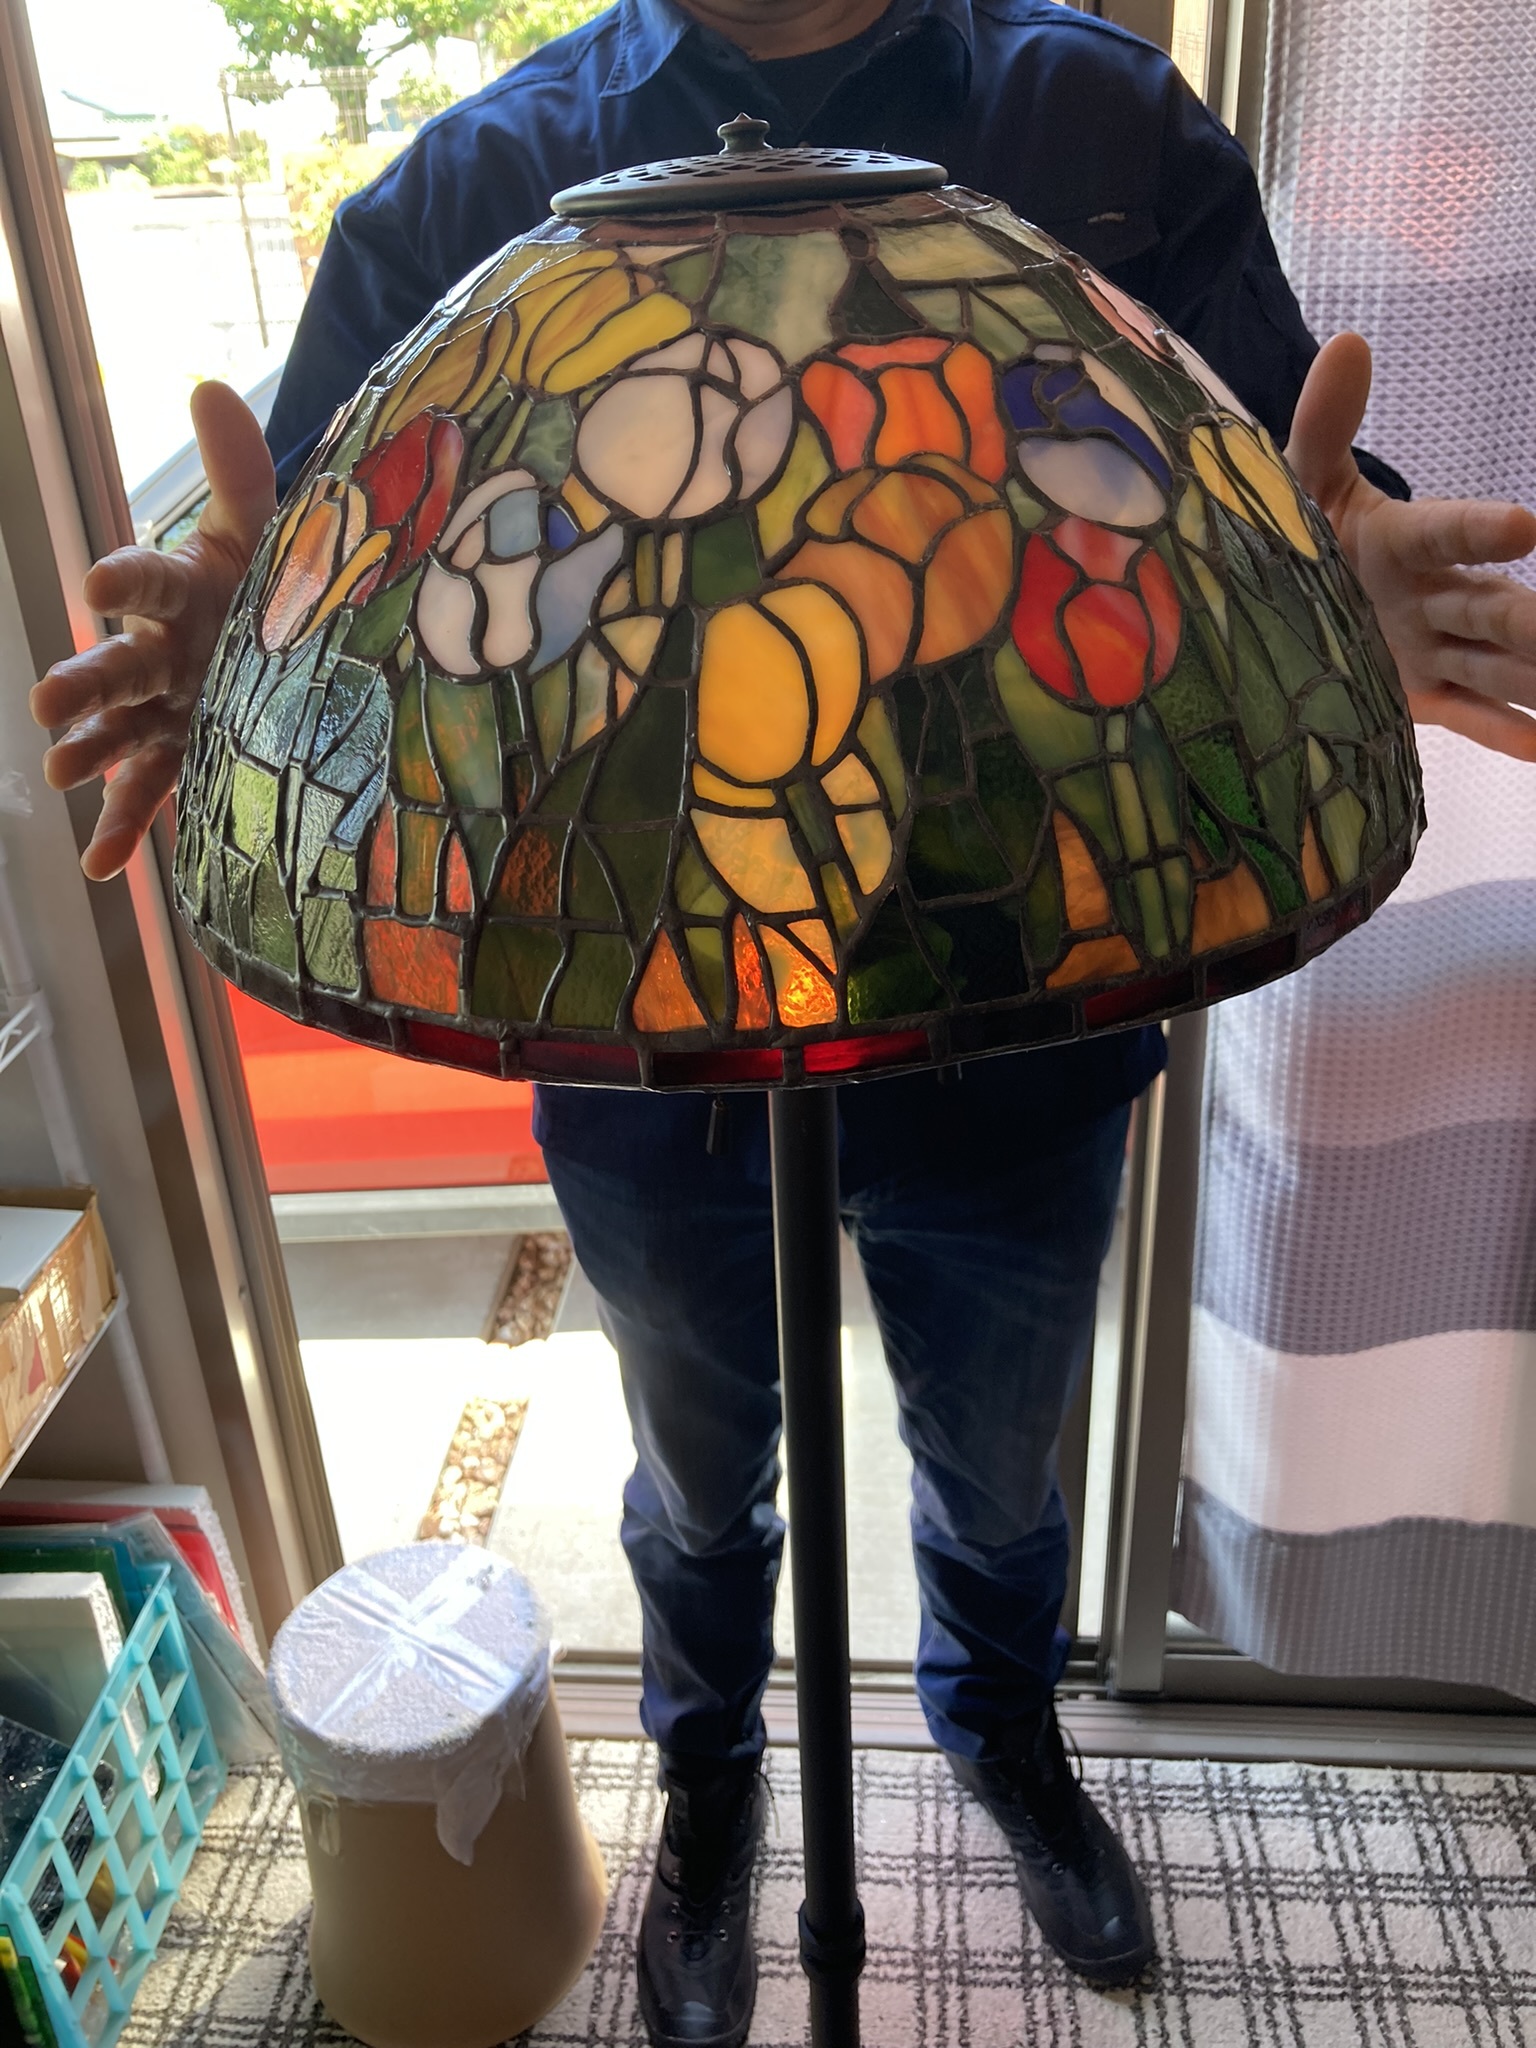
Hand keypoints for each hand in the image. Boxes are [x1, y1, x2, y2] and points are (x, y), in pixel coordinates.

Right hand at [29, 381, 276, 878]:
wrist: (295, 645)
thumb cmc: (273, 582)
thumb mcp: (269, 532)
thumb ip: (241, 470)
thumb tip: (209, 385)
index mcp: (180, 594)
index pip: (147, 580)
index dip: (124, 577)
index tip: (99, 580)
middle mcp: (159, 654)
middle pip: (115, 668)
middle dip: (82, 683)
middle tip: (50, 701)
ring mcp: (166, 711)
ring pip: (119, 734)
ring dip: (90, 753)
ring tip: (62, 773)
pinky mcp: (183, 758)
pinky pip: (148, 796)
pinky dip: (124, 831)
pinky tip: (100, 868)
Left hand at [1286, 332, 1535, 761]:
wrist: (1269, 611)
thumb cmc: (1293, 538)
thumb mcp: (1297, 486)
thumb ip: (1324, 425)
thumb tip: (1348, 342)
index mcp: (1401, 543)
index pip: (1447, 533)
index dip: (1481, 531)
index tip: (1527, 526)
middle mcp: (1430, 599)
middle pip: (1493, 611)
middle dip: (1533, 621)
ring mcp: (1432, 650)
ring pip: (1498, 664)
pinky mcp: (1422, 696)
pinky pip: (1471, 715)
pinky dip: (1505, 731)